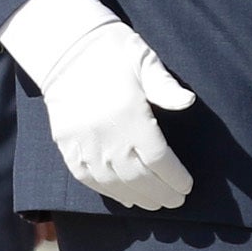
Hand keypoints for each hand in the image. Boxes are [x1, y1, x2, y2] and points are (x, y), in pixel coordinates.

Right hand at [38, 27, 198, 208]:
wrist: (63, 47)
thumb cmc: (111, 51)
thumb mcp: (142, 60)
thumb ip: (165, 86)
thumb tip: (188, 102)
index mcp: (130, 114)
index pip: (158, 158)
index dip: (174, 177)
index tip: (187, 186)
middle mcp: (106, 134)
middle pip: (139, 177)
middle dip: (160, 193)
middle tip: (176, 201)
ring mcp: (83, 142)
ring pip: (114, 183)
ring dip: (137, 197)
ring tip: (154, 203)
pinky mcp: (66, 145)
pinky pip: (88, 178)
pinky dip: (108, 191)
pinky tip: (124, 197)